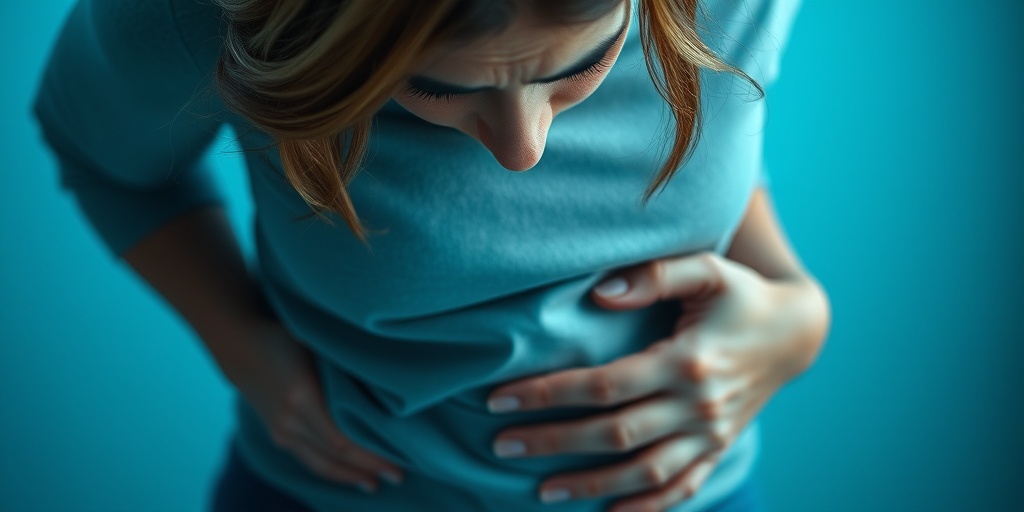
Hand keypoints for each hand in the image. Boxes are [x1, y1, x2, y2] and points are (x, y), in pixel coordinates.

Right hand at [223, 319, 404, 493]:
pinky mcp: (278, 435)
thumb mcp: (317, 344)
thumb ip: (344, 367)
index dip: (370, 455)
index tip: (398, 459)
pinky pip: (308, 459)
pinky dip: (331, 469)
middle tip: (399, 476)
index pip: (342, 439)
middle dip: (368, 469)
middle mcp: (289, 420)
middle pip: (335, 456)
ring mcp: (280, 431)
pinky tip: (349, 474)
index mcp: (302, 396)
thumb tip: (388, 385)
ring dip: (350, 476)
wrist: (238, 343)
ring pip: (320, 464)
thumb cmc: (286, 335)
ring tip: (375, 483)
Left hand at [486, 252, 828, 511]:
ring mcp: (711, 434)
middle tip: (503, 444)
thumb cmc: (741, 293)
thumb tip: (600, 293)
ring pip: (644, 472)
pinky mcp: (718, 449)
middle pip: (614, 434)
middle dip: (553, 442)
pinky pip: (681, 489)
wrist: (796, 333)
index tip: (501, 398)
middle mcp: (699, 405)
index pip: (605, 385)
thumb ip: (655, 275)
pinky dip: (648, 509)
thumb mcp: (708, 269)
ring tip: (542, 491)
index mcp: (688, 360)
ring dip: (591, 487)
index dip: (550, 393)